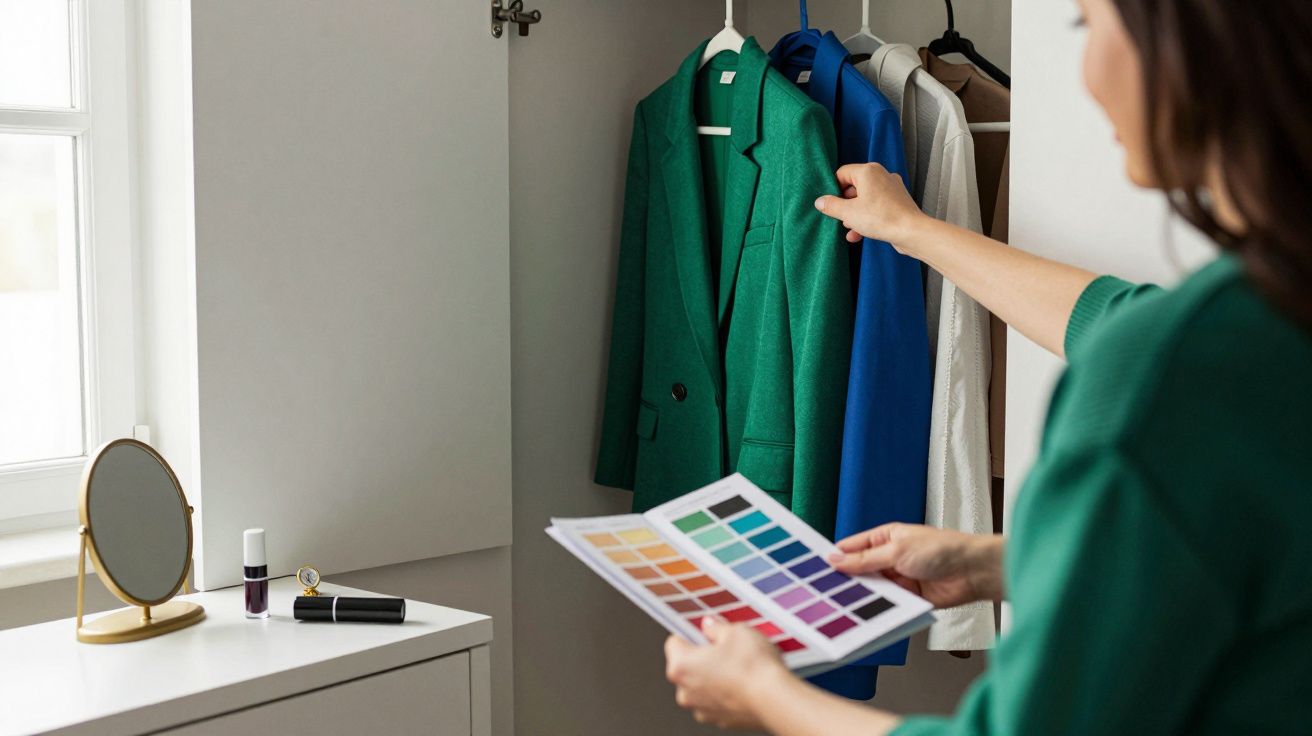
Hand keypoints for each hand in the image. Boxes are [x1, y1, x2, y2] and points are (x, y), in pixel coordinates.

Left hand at [665, 617, 792, 729]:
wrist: (775, 700)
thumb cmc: (753, 667)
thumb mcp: (735, 631)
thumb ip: (716, 627)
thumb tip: (709, 626)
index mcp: (680, 666)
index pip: (674, 642)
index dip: (691, 633)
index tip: (705, 631)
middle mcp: (685, 692)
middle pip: (688, 666)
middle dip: (704, 656)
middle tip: (727, 647)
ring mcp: (702, 709)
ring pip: (703, 685)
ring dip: (716, 676)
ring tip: (740, 666)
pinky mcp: (720, 721)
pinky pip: (718, 701)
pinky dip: (727, 692)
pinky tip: (745, 683)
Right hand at [814, 163, 927, 251]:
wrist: (911, 231)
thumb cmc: (881, 218)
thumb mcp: (848, 213)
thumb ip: (831, 205)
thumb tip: (820, 201)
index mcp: (868, 171)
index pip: (842, 173)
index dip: (833, 189)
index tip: (830, 204)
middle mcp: (881, 175)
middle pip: (854, 186)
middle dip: (845, 203)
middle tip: (839, 217)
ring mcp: (891, 188)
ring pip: (865, 198)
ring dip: (854, 213)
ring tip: (849, 228)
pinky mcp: (897, 201)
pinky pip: (877, 206)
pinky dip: (867, 217)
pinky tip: (859, 234)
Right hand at [829, 524, 1005, 607]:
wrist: (972, 572)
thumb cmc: (941, 549)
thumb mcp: (896, 550)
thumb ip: (864, 559)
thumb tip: (836, 559)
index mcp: (884, 537)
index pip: (852, 547)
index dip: (835, 557)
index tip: (817, 568)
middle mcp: (889, 557)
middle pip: (859, 570)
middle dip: (846, 579)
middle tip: (825, 590)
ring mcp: (898, 578)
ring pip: (871, 588)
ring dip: (862, 594)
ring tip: (842, 603)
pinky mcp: (907, 598)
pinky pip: (886, 603)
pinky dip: (878, 607)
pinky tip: (866, 611)